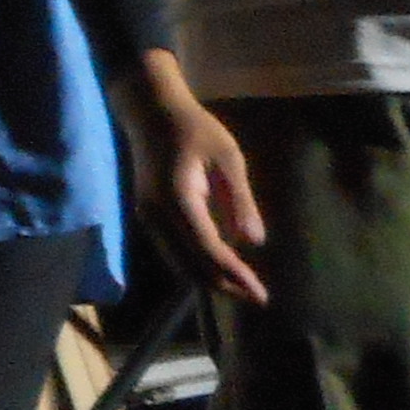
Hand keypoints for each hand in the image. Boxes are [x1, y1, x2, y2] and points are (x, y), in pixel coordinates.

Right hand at [136, 48, 271, 303]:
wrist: (151, 113)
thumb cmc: (195, 130)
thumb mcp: (227, 158)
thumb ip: (240, 201)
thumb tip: (255, 242)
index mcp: (178, 200)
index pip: (208, 250)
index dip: (234, 274)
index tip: (260, 293)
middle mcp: (158, 216)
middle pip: (190, 266)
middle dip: (224, 285)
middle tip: (257, 297)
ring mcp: (149, 219)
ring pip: (179, 264)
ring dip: (210, 279)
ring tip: (242, 286)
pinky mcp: (148, 218)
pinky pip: (172, 253)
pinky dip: (196, 267)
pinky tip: (218, 267)